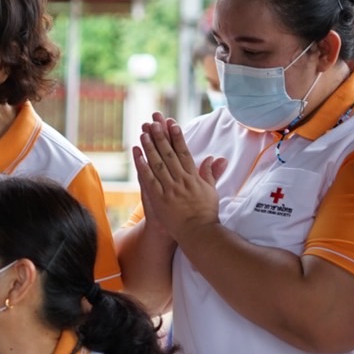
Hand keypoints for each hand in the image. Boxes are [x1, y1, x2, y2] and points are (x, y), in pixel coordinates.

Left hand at [133, 116, 225, 243]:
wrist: (197, 232)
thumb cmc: (205, 212)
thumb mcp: (211, 191)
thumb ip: (210, 173)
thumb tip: (216, 158)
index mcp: (193, 177)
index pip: (184, 152)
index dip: (177, 137)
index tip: (172, 123)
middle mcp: (181, 180)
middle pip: (169, 153)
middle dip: (161, 135)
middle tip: (154, 120)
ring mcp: (169, 188)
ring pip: (157, 163)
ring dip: (149, 146)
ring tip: (144, 131)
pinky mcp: (159, 198)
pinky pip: (148, 178)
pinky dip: (142, 165)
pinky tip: (137, 153)